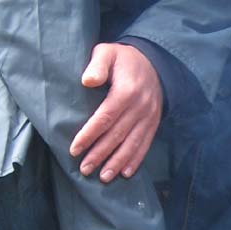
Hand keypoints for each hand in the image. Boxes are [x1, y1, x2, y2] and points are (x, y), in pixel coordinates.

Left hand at [69, 42, 162, 181]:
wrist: (155, 62)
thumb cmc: (123, 59)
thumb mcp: (108, 52)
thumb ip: (97, 64)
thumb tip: (87, 81)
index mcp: (126, 91)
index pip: (105, 117)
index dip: (89, 135)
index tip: (75, 149)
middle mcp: (140, 106)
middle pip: (117, 135)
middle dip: (100, 154)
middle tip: (85, 169)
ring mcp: (149, 116)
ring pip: (132, 144)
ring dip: (117, 162)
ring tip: (103, 177)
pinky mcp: (154, 122)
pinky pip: (145, 144)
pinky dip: (136, 160)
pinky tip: (125, 173)